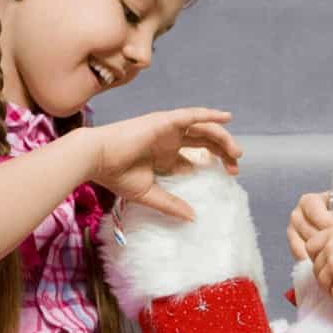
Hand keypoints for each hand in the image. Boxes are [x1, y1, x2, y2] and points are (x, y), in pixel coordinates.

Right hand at [88, 108, 241, 218]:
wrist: (96, 159)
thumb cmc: (115, 175)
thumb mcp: (149, 194)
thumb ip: (171, 204)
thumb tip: (193, 217)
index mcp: (164, 154)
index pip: (194, 158)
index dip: (212, 166)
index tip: (228, 177)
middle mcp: (169, 140)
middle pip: (204, 142)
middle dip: (223, 152)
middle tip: (235, 167)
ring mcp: (167, 129)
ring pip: (203, 129)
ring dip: (222, 138)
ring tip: (236, 152)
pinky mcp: (164, 120)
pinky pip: (192, 115)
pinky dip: (209, 115)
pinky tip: (227, 118)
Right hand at [286, 158, 332, 261]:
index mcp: (309, 201)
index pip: (314, 210)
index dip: (328, 220)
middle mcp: (297, 215)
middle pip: (309, 229)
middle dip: (326, 238)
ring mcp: (293, 233)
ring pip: (304, 243)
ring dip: (319, 251)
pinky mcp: (295, 248)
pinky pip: (300, 255)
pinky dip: (312, 260)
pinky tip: (326, 265)